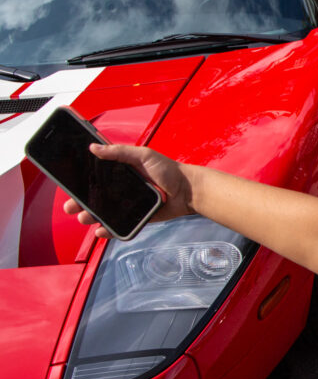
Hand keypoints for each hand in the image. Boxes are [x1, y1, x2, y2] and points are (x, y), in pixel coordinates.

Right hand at [64, 145, 192, 238]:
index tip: (66, 187)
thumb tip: (93, 147)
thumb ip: (119, 152)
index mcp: (120, 173)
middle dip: (80, 203)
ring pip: (104, 212)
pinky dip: (109, 230)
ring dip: (91, 217)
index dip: (80, 183)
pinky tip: (100, 231)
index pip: (95, 178)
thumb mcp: (143, 155)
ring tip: (85, 218)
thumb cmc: (168, 169)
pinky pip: (120, 226)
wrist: (189, 191)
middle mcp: (122, 189)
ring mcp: (129, 204)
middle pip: (95, 197)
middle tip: (70, 207)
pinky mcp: (138, 218)